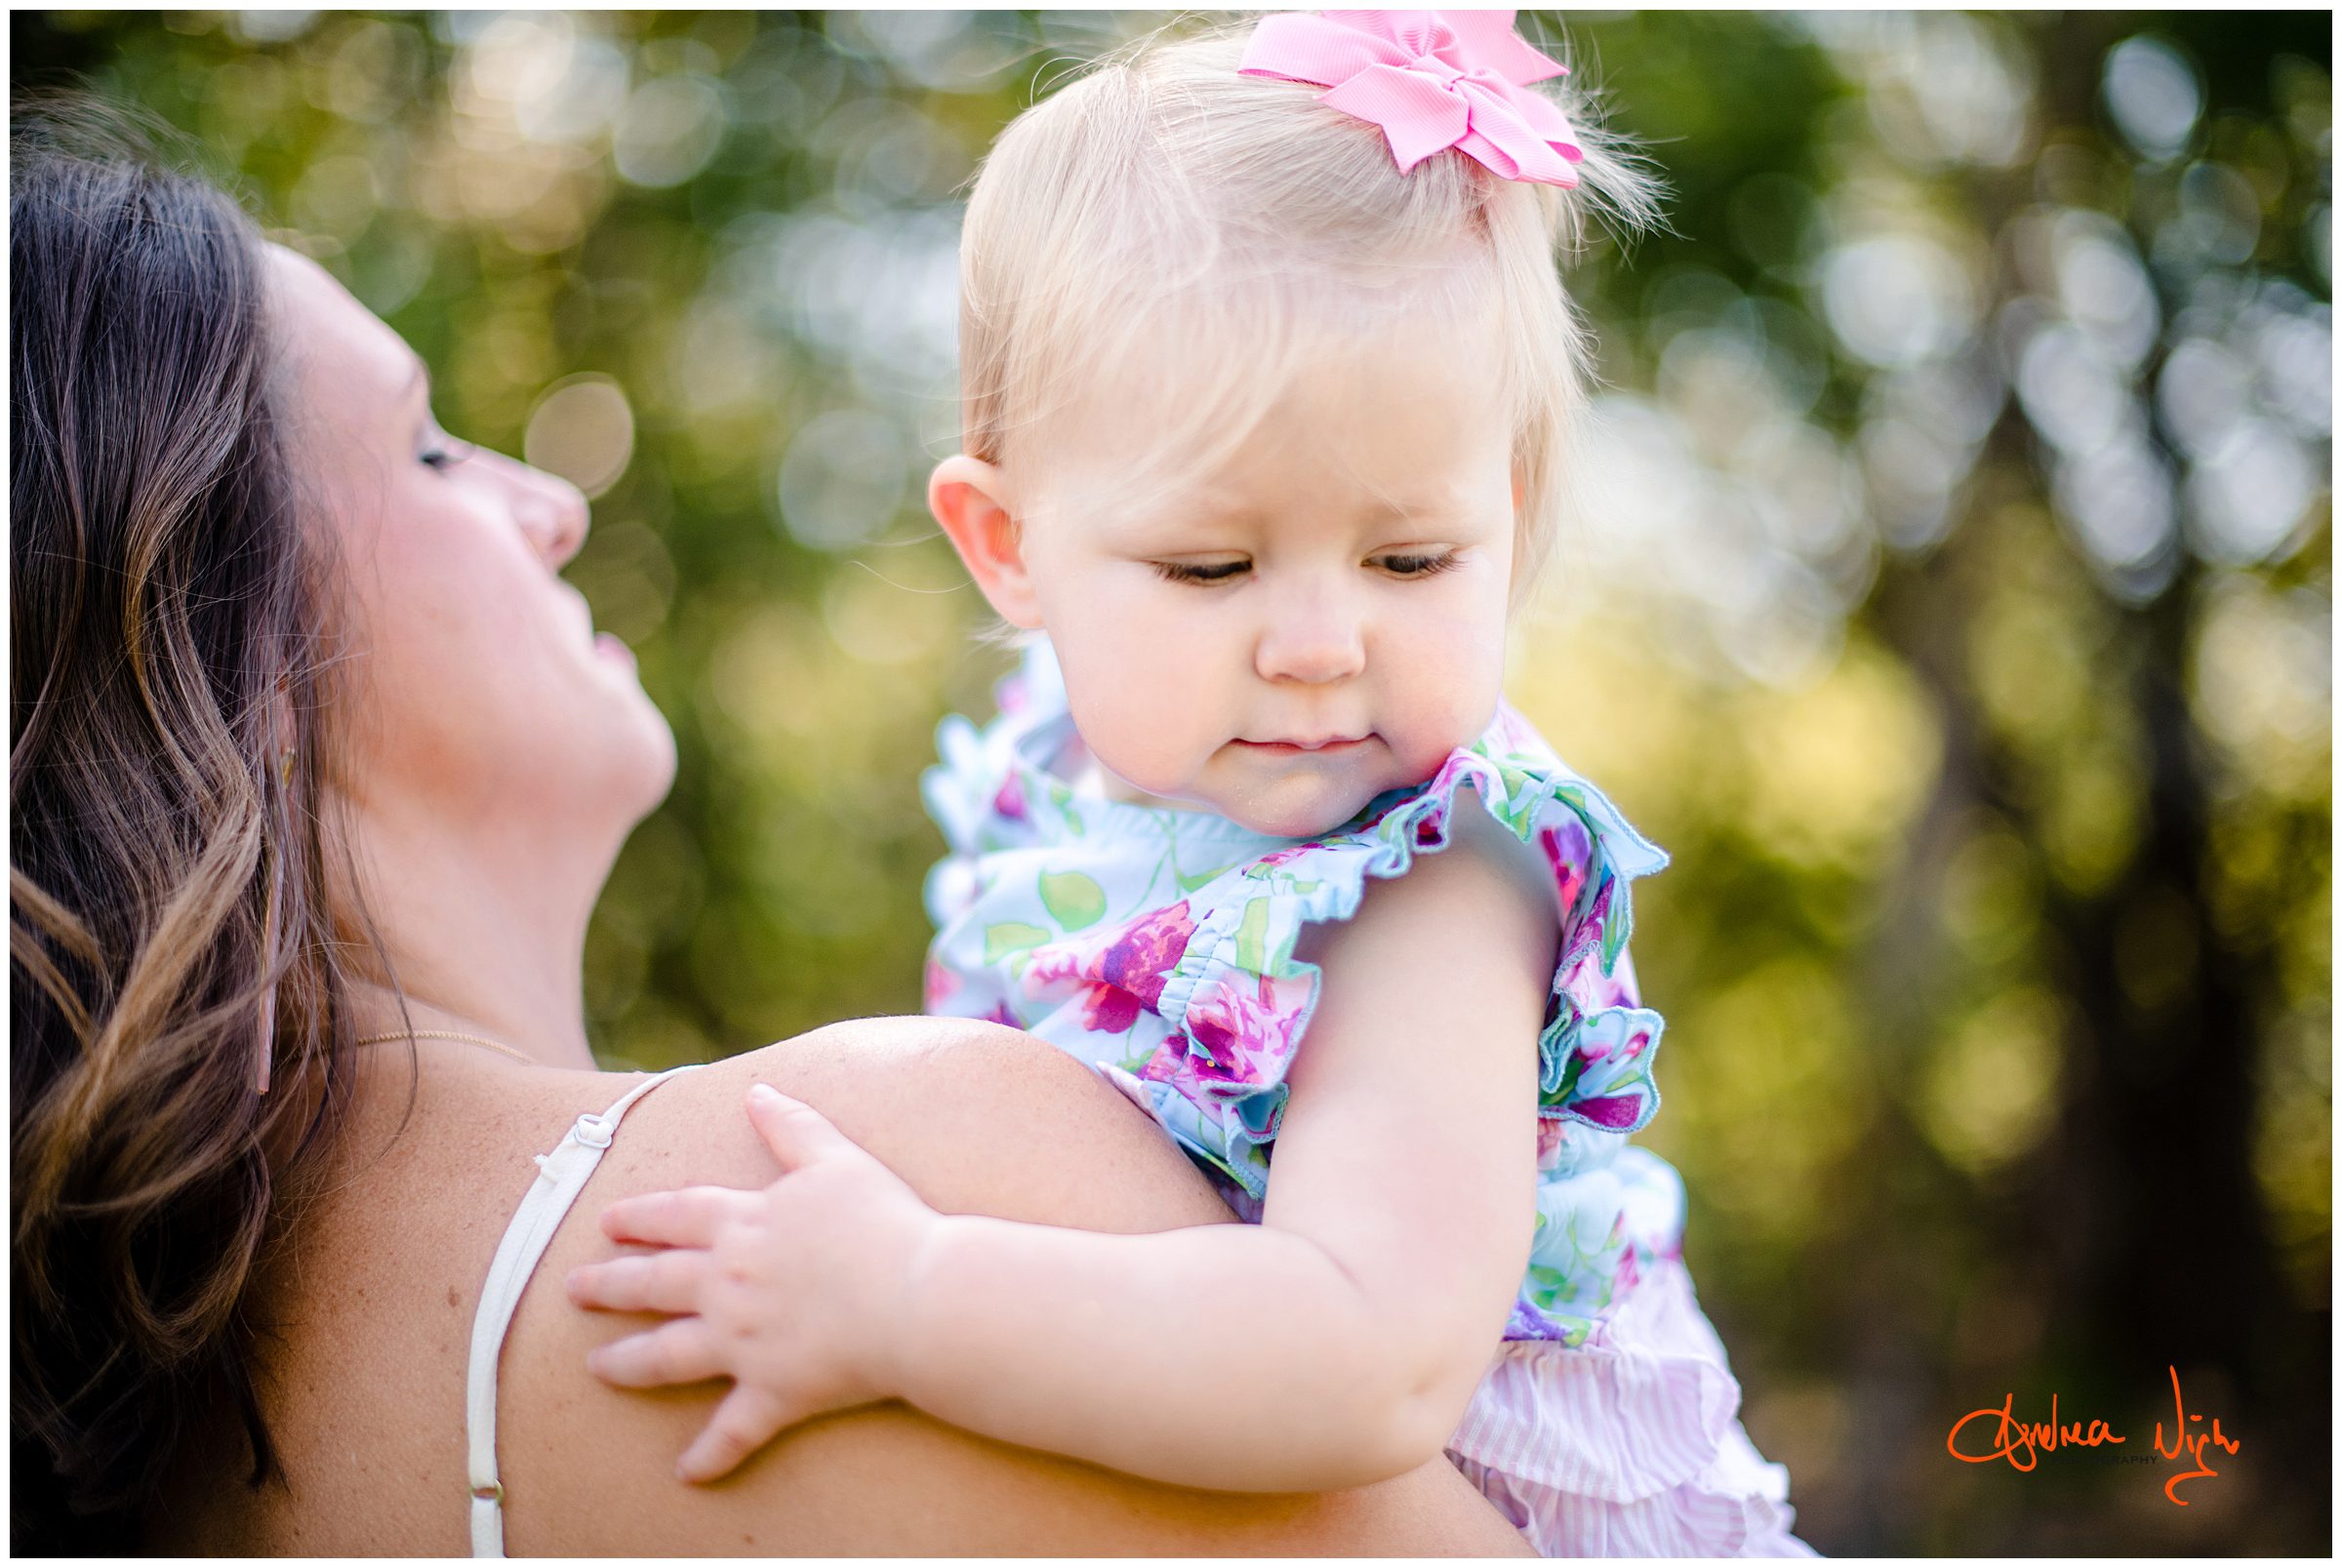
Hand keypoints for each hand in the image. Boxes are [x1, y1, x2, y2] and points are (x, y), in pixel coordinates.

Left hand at [567, 1082, 939, 1481]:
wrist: (916, 1293)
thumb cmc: (883, 1222)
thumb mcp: (837, 1159)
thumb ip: (792, 1127)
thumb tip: (758, 1092)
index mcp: (744, 1225)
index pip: (678, 1215)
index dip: (642, 1216)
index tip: (609, 1221)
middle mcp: (728, 1284)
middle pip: (656, 1282)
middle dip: (611, 1284)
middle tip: (575, 1290)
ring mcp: (743, 1342)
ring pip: (669, 1355)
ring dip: (629, 1363)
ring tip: (598, 1367)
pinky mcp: (772, 1392)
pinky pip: (732, 1431)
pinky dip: (709, 1455)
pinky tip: (686, 1472)